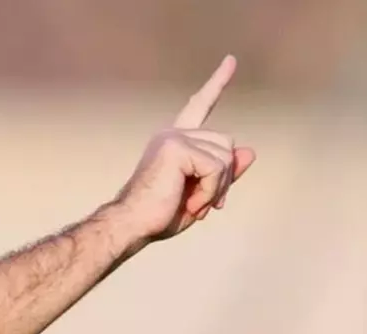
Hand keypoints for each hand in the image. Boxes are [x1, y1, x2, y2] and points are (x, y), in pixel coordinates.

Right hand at [113, 55, 256, 241]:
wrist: (131, 226)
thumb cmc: (159, 215)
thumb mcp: (202, 193)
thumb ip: (225, 172)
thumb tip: (250, 151)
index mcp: (175, 141)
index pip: (200, 105)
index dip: (217, 83)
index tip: (231, 60)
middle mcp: (172, 133)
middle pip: (227, 144)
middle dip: (223, 179)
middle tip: (202, 204)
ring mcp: (173, 138)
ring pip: (225, 157)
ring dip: (216, 188)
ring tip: (193, 205)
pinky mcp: (176, 148)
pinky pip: (216, 168)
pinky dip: (211, 191)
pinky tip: (192, 203)